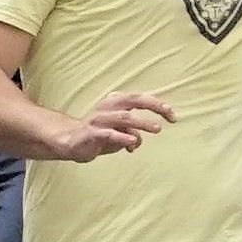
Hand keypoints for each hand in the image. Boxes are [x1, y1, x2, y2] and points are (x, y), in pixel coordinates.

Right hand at [52, 91, 172, 160]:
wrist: (68, 142)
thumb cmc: (96, 134)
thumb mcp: (119, 132)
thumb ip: (132, 132)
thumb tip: (139, 141)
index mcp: (115, 101)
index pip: (140, 98)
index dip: (158, 105)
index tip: (172, 115)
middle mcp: (107, 107)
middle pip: (134, 100)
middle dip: (154, 106)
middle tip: (170, 116)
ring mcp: (98, 119)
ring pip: (125, 118)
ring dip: (142, 123)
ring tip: (157, 129)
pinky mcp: (90, 133)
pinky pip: (109, 134)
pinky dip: (122, 137)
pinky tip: (132, 144)